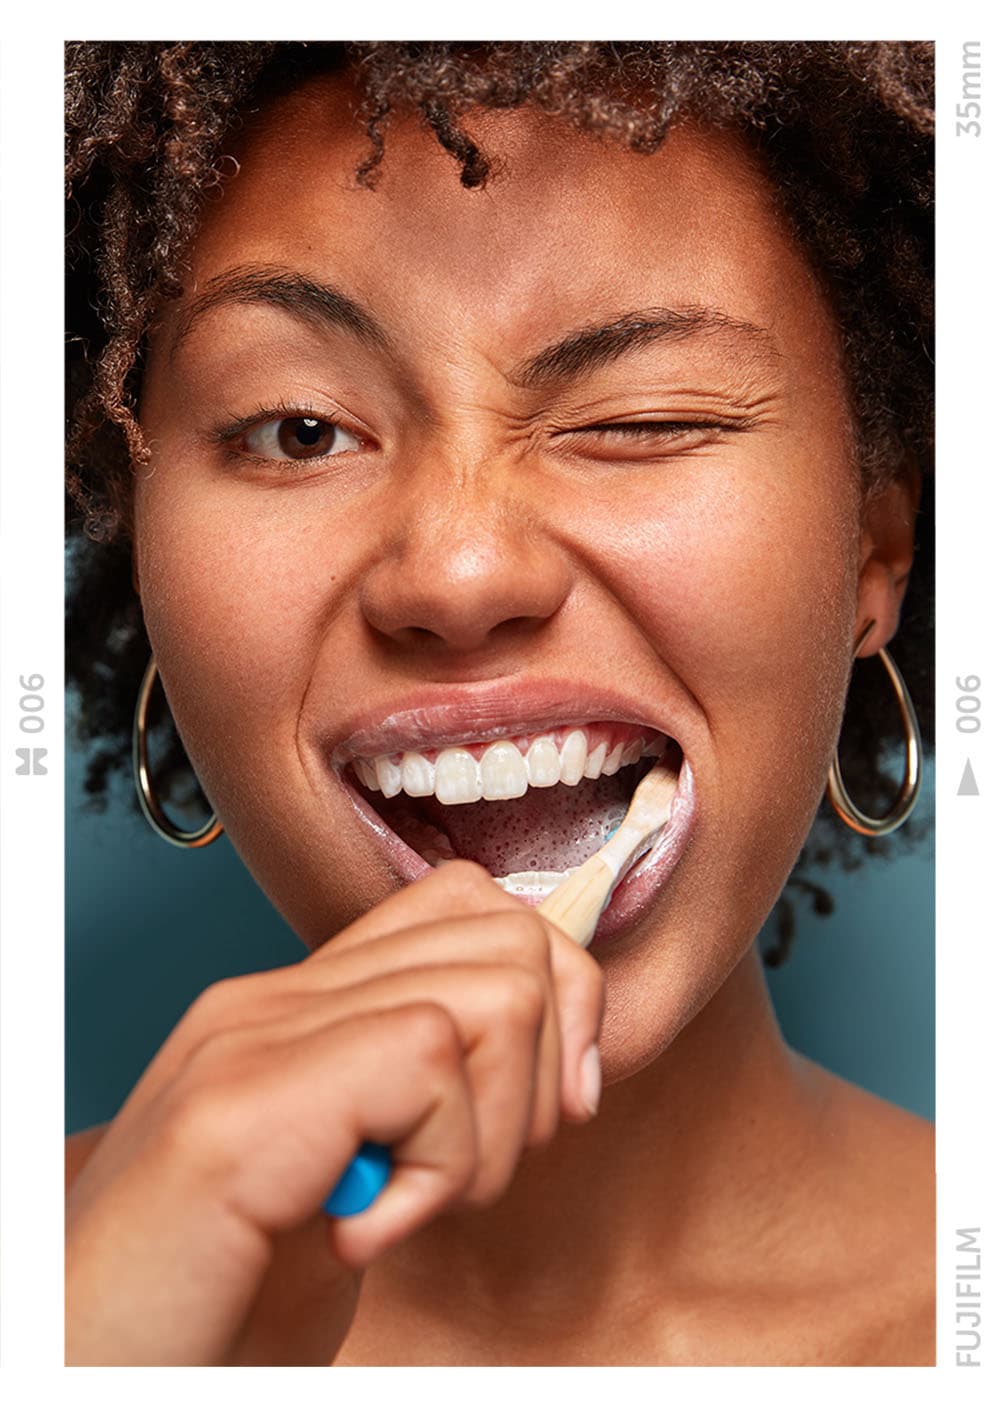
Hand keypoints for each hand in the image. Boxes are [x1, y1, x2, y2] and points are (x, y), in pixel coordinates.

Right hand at [65, 861, 604, 1364]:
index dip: (555, 997)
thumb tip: (556, 1070)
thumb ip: (418, 1108)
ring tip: (407, 1204)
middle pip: (509, 935)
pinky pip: (433, 1061)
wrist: (78, 1374)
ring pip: (496, 992)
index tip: (545, 1111)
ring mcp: (255, 1036)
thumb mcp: (351, 1185)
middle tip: (465, 1173)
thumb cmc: (214, 1305)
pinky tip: (362, 1234)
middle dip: (541, 1070)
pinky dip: (440, 1173)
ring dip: (491, 1132)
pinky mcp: (245, 1102)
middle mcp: (277, 1000)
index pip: (472, 907)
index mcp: (301, 1009)